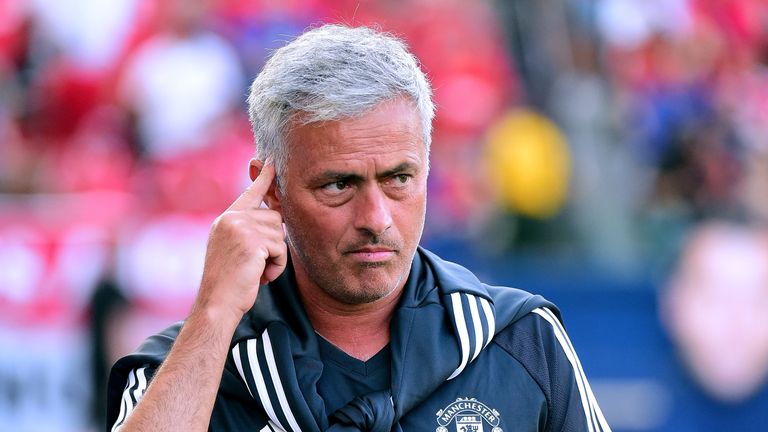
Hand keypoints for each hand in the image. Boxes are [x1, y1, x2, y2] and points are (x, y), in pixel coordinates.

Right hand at [195, 161, 286, 322]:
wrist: (217, 305)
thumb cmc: (229, 284)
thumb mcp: (235, 250)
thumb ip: (248, 231)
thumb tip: (275, 217)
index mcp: (226, 219)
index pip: (250, 193)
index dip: (264, 178)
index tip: (272, 161)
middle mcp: (231, 219)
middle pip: (275, 218)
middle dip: (274, 244)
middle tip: (257, 265)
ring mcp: (240, 228)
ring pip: (279, 234)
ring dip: (275, 258)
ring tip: (256, 272)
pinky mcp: (251, 241)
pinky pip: (281, 249)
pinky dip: (277, 267)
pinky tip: (260, 277)